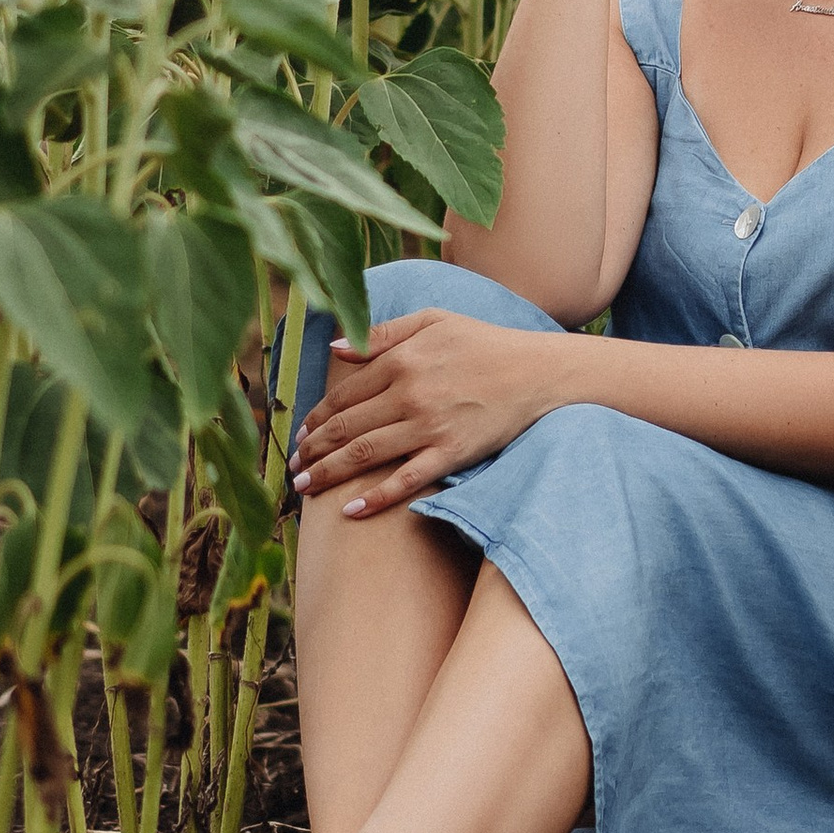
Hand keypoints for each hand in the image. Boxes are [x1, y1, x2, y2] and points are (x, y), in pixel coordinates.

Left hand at [291, 312, 569, 513]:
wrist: (539, 371)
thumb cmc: (485, 343)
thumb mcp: (433, 321)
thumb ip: (383, 333)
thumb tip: (335, 348)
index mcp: (401, 360)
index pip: (343, 396)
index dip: (316, 419)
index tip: (302, 435)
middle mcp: (409, 394)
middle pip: (345, 429)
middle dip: (312, 451)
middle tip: (294, 468)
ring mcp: (430, 426)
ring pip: (364, 456)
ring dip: (328, 475)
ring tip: (305, 489)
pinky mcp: (452, 453)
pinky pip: (406, 481)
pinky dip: (375, 499)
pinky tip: (350, 512)